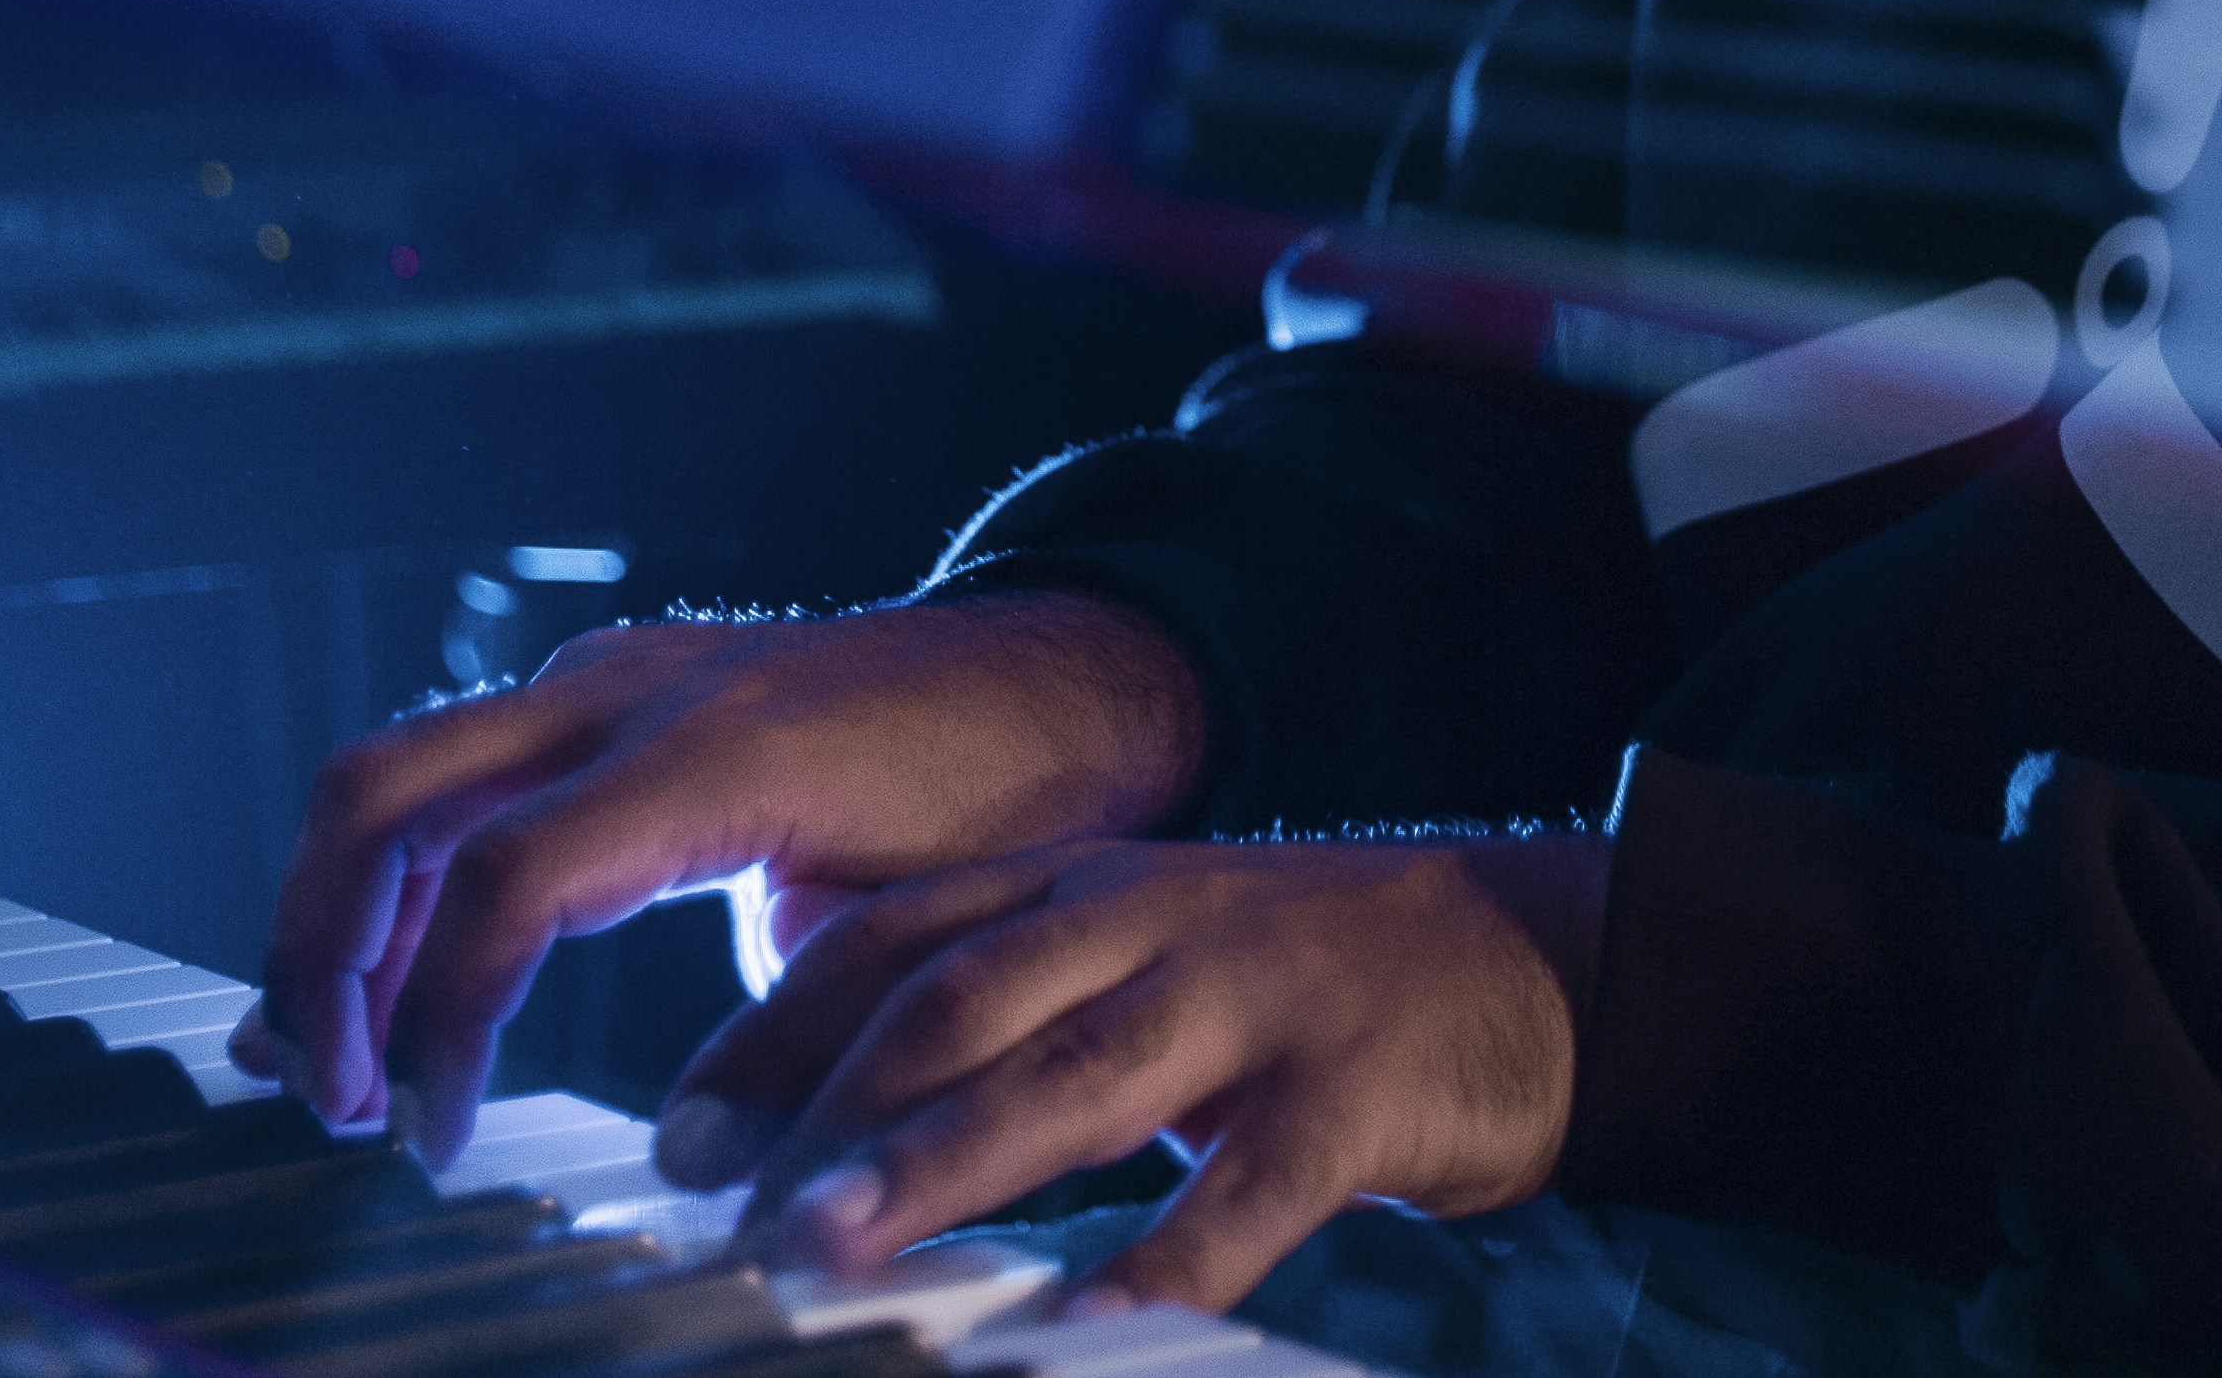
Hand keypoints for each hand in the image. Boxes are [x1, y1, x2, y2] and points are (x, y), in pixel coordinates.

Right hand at [230, 591, 1203, 1164]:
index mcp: (716, 750)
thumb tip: (688, 1167)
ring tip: (331, 1061)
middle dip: (322, 953)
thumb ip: (788, 1027)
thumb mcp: (908, 931)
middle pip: (384, 794)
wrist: (1069, 672)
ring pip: (394, 772)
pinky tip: (378, 979)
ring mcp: (609, 674)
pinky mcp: (604, 692)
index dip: (440, 1024)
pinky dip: (395, 874)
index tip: (434, 1138)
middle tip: (330, 1099)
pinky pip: (455, 769)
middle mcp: (633, 687)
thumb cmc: (1005, 803)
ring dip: (337, 914)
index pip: (504, 882)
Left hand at [674, 832, 1601, 1320]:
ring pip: (1071, 1074)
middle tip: (724, 1219)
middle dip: (824, 1110)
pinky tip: (1082, 1331)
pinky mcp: (1356, 1092)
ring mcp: (1256, 999)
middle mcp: (1153, 923)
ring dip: (938, 1165)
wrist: (1545, 955)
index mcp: (1089, 891)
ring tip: (834, 1253)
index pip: (893, 943)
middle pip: (956, 1001)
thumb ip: (1014, 1006)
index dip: (773, 1036)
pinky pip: (1242, 1190)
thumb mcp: (1150, 955)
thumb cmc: (1311, 981)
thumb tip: (837, 1112)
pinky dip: (1154, 1264)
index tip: (675, 1142)